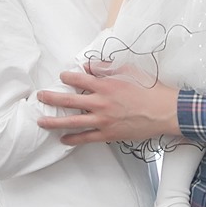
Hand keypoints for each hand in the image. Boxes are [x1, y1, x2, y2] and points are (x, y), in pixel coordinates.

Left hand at [37, 67, 180, 144]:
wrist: (164, 111)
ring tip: (42, 121)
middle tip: (40, 97)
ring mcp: (103, 120)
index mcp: (106, 85)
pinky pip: (86, 138)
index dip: (67, 77)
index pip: (78, 79)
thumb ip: (107, 68)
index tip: (62, 76)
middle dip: (51, 98)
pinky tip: (63, 139)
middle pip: (69, 100)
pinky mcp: (109, 134)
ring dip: (54, 121)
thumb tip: (90, 67)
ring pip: (72, 122)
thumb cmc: (149, 89)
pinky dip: (73, 139)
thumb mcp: (129, 70)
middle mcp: (101, 103)